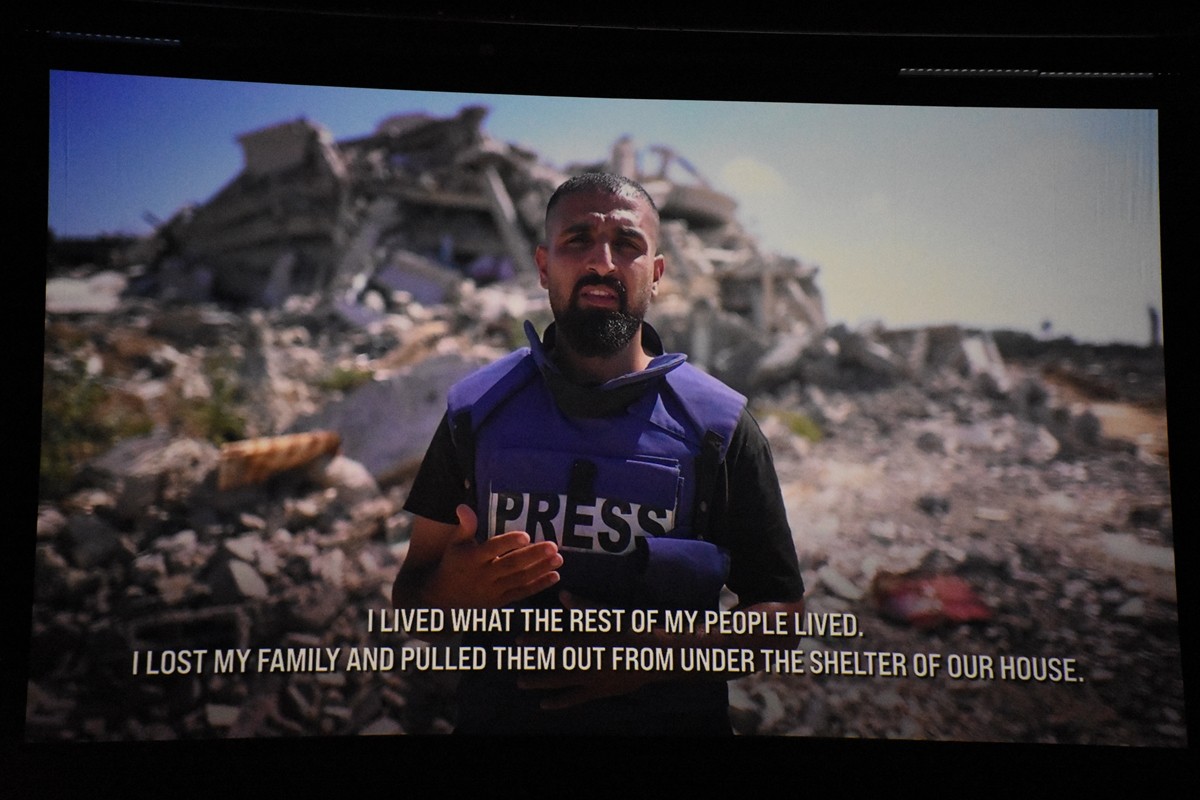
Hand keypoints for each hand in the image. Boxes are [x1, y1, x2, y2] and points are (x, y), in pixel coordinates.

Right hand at [424, 505, 561, 607]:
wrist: (443, 600)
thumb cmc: (452, 565)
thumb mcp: (455, 544)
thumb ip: (465, 526)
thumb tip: (464, 506)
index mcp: (472, 559)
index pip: (492, 549)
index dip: (508, 543)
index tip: (526, 535)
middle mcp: (484, 576)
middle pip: (511, 565)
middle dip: (533, 556)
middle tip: (553, 546)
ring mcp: (493, 591)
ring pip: (520, 580)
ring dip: (540, 570)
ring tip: (558, 559)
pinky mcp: (501, 601)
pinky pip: (522, 593)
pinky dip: (539, 586)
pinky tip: (554, 576)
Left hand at [516, 591, 662, 708]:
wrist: (654, 655)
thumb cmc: (631, 629)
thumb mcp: (607, 615)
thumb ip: (583, 607)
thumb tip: (562, 595)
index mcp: (585, 640)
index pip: (553, 640)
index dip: (535, 640)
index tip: (519, 640)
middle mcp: (583, 661)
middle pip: (551, 662)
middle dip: (531, 662)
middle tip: (513, 661)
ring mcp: (590, 678)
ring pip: (558, 681)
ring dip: (538, 682)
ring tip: (521, 682)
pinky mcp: (597, 692)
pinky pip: (574, 699)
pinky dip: (558, 703)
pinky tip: (544, 705)